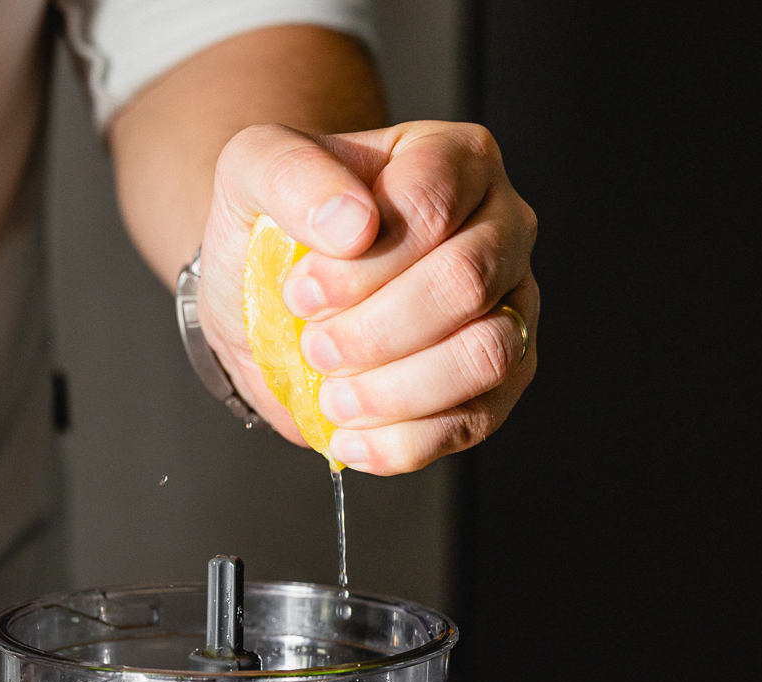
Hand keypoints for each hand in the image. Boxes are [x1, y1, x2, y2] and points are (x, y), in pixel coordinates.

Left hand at [197, 120, 538, 473]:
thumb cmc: (275, 228)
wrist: (272, 299)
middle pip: (465, 283)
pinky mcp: (499, 382)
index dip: (359, 266)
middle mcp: (500, 227)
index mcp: (452, 160)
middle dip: (373, 332)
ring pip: (487, 355)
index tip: (300, 292)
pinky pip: (476, 421)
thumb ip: (292, 175)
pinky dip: (403, 441)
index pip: (430, 207)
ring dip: (393, 390)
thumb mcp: (251, 172)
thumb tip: (353, 224)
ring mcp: (510, 306)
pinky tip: (349, 435)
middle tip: (313, 346)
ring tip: (331, 394)